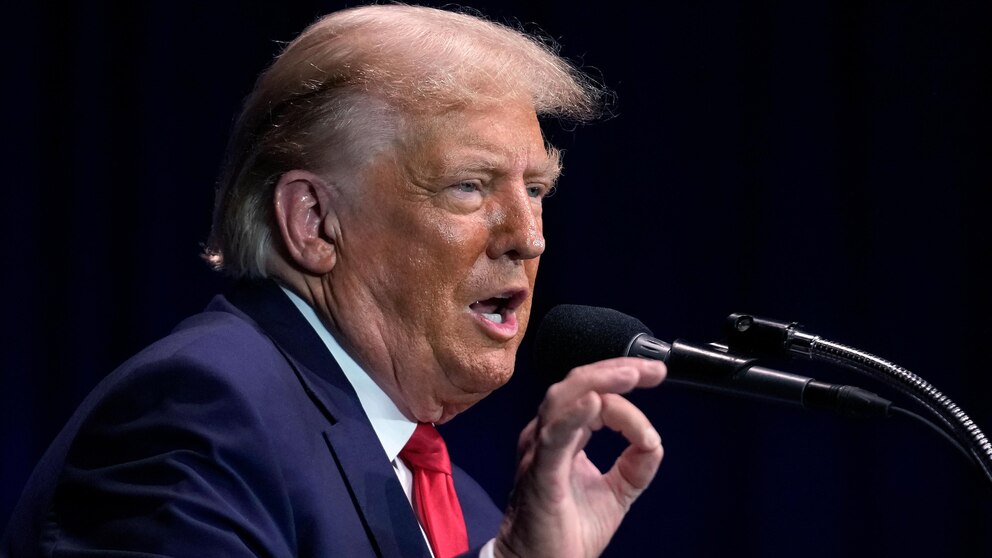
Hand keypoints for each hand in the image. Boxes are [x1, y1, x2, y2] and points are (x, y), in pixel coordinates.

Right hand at [494, 357, 665, 557]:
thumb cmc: (566, 531)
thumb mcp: (617, 492)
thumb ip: (636, 464)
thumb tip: (653, 440)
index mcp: (562, 436)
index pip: (592, 392)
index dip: (623, 382)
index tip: (657, 388)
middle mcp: (546, 436)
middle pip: (577, 383)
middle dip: (616, 370)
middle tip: (652, 370)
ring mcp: (540, 451)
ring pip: (563, 399)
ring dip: (599, 383)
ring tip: (631, 376)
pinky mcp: (540, 474)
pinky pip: (555, 436)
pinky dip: (575, 415)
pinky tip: (595, 402)